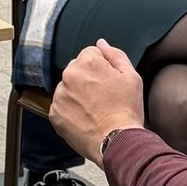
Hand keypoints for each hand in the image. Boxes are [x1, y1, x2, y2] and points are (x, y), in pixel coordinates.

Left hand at [49, 40, 145, 164]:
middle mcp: (68, 76)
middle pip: (77, 69)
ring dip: (78, 94)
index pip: (90, 54)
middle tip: (104, 97)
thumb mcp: (131, 76)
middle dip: (87, 78)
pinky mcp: (55, 114)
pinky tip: (86, 119)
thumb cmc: (127, 110)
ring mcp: (59, 96)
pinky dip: (71, 111)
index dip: (102, 67)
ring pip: (68, 88)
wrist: (117, 142)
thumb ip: (115, 55)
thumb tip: (101, 43)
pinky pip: (62, 106)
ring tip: (95, 110)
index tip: (109, 82)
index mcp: (87, 63)